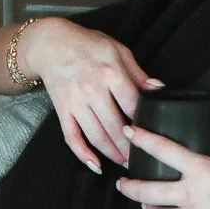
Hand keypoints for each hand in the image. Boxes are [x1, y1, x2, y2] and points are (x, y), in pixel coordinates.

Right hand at [23, 18, 162, 172]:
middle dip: (131, 147)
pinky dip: (83, 154)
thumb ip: (138, 73)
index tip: (154, 134)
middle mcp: (93, 90)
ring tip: (126, 163)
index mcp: (110, 72)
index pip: (133, 105)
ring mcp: (76, 102)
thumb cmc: (87, 45)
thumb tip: (159, 89)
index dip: (144, 122)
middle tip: (142, 158)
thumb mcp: (118, 50)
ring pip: (97, 136)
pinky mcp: (62, 110)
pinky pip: (72, 137)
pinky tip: (96, 165)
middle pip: (116, 127)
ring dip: (113, 154)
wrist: (50, 43)